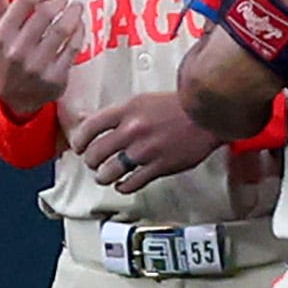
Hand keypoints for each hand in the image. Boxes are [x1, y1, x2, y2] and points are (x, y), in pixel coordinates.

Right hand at [0, 0, 82, 117]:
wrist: (15, 98)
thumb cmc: (8, 56)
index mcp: (2, 36)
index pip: (24, 2)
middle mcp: (18, 51)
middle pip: (46, 13)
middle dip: (60, 1)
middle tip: (64, 0)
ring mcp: (38, 66)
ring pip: (63, 29)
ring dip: (74, 13)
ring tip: (76, 8)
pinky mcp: (56, 77)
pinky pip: (74, 47)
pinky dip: (80, 32)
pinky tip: (79, 26)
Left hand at [70, 93, 221, 194]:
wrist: (208, 114)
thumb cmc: (179, 106)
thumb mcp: (143, 100)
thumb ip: (117, 113)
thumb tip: (87, 118)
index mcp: (127, 110)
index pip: (89, 127)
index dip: (79, 141)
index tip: (78, 147)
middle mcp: (132, 130)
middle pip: (95, 153)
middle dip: (91, 161)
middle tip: (93, 163)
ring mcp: (145, 150)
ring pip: (109, 172)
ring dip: (104, 177)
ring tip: (106, 176)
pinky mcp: (159, 167)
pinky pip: (131, 183)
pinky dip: (123, 186)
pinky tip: (123, 184)